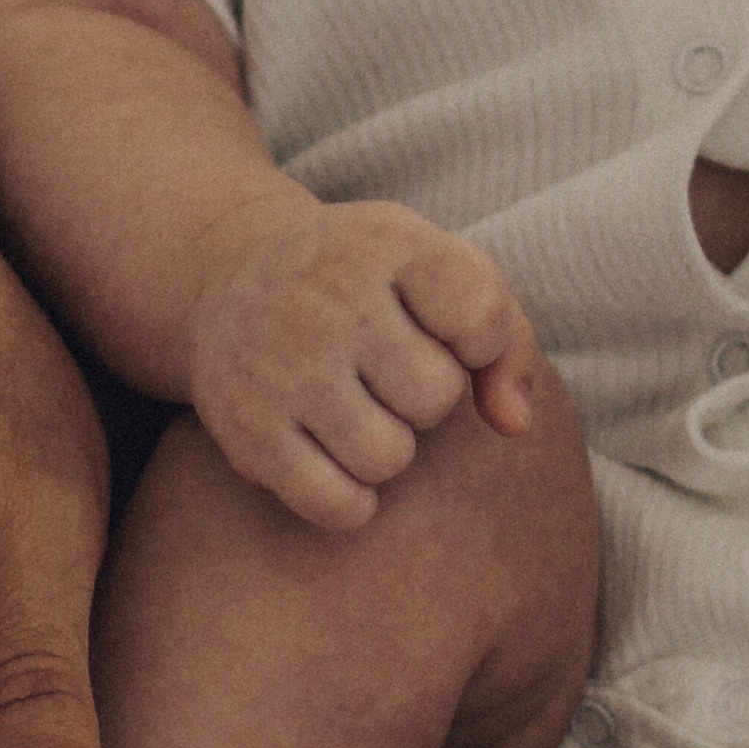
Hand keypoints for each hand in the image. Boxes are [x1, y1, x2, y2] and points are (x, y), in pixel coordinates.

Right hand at [182, 197, 536, 526]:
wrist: (232, 280)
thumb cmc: (370, 289)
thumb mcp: (438, 276)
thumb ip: (504, 342)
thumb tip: (515, 426)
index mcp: (385, 241)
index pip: (479, 319)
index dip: (476, 342)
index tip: (438, 327)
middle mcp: (326, 295)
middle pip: (434, 397)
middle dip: (424, 396)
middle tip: (384, 371)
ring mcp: (280, 363)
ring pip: (388, 458)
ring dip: (387, 447)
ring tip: (358, 409)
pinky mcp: (245, 429)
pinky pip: (338, 506)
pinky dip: (350, 500)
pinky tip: (334, 458)